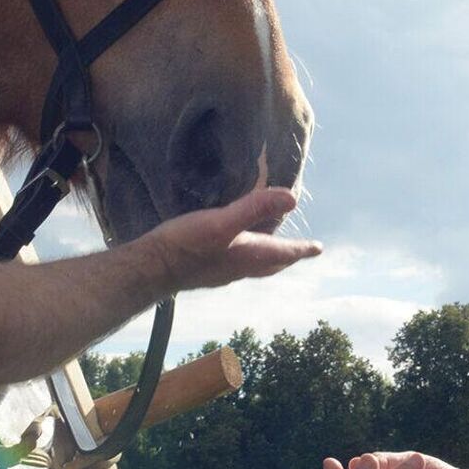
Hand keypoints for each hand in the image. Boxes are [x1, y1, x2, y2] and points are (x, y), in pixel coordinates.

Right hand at [148, 188, 320, 289]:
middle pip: (272, 262)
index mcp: (250, 256)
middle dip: (287, 255)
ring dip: (267, 255)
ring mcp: (222, 270)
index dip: (302, 249)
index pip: (284, 252)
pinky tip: (233, 245)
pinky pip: (235, 261)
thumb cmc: (187, 245)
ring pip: (254, 264)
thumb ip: (255, 209)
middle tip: (300, 250)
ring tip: (272, 245)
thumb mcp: (222, 223)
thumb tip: (293, 198)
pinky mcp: (205, 268)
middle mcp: (240, 267)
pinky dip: (246, 253)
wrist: (150, 269)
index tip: (318, 248)